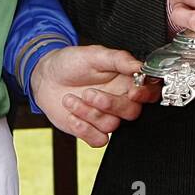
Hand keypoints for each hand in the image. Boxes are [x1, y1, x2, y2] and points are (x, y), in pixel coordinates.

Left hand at [31, 45, 157, 145]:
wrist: (45, 78)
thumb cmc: (71, 63)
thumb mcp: (95, 55)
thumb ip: (119, 59)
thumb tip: (140, 66)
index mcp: (126, 81)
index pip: (149, 92)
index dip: (145, 95)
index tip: (133, 91)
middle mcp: (120, 100)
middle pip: (132, 112)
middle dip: (111, 104)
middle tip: (89, 93)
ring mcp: (106, 117)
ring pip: (112, 125)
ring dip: (89, 113)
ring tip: (70, 98)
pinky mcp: (92, 131)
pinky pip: (99, 140)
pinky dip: (84, 129)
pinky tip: (72, 115)